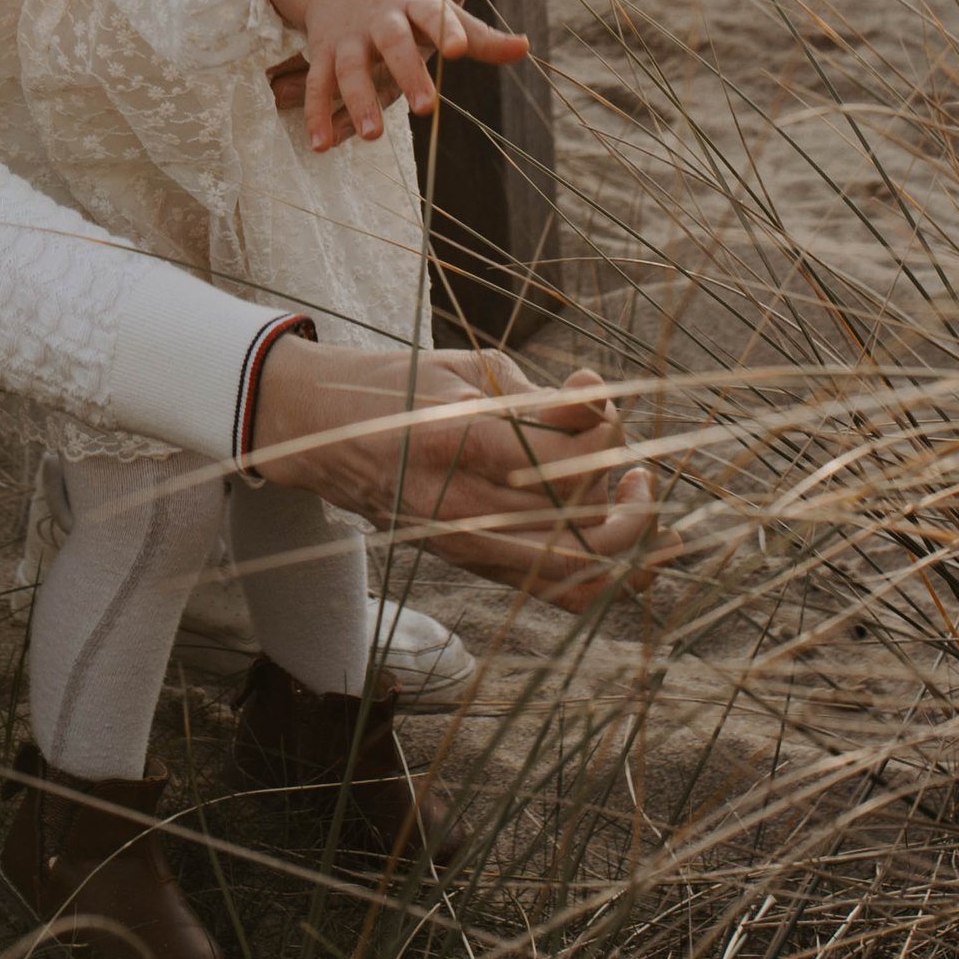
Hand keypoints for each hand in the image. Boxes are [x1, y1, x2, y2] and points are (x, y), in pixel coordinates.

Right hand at [245, 337, 673, 608]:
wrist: (320, 435)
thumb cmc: (396, 388)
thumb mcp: (465, 368)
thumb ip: (539, 393)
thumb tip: (599, 400)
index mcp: (456, 441)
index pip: (564, 455)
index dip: (603, 426)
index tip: (593, 393)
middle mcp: (461, 505)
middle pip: (583, 516)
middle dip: (625, 484)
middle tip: (631, 457)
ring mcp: (465, 544)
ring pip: (581, 566)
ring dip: (627, 532)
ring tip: (637, 493)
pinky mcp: (471, 563)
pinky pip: (557, 590)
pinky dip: (608, 573)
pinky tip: (637, 546)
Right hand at [265, 0, 527, 153]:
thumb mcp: (437, 8)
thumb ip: (479, 36)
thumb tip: (525, 48)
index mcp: (414, 5)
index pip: (433, 15)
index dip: (446, 30)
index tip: (458, 50)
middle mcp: (380, 20)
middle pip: (392, 43)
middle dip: (407, 73)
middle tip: (425, 108)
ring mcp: (348, 37)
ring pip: (350, 68)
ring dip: (359, 101)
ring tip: (373, 135)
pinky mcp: (323, 53)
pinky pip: (318, 84)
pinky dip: (317, 114)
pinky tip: (321, 145)